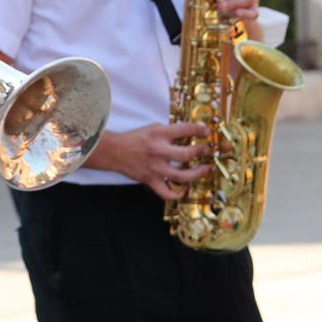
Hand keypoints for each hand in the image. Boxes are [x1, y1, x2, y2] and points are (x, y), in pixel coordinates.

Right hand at [86, 122, 214, 200]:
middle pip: (187, 154)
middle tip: (207, 151)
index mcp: (159, 134)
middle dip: (202, 152)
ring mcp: (155, 168)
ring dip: (198, 173)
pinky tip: (184, 188)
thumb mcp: (152, 128)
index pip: (185, 129)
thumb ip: (170, 132)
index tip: (207, 131)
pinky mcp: (150, 180)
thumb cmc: (134, 138)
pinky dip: (178, 193)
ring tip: (205, 169)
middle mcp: (158, 150)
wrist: (113, 151)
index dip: (199, 130)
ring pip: (182, 175)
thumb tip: (190, 135)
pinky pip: (167, 192)